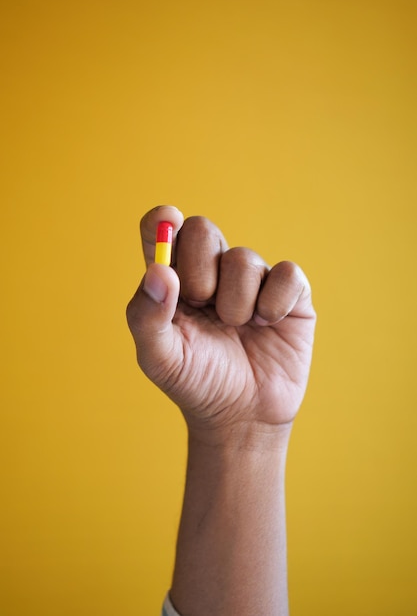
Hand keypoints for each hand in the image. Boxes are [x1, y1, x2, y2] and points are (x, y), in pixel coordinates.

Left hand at [126, 206, 315, 443]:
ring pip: (244, 258)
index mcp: (173, 279)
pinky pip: (287, 274)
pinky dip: (274, 303)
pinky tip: (267, 324)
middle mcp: (211, 270)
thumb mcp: (159, 358)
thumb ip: (146, 316)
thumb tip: (159, 272)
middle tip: (202, 305)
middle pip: (202, 229)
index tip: (168, 222)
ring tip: (236, 329)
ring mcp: (251, 279)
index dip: (162, 220)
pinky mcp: (289, 292)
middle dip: (199, 271)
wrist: (241, 416)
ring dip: (236, 304)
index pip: (161, 229)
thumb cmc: (196, 382)